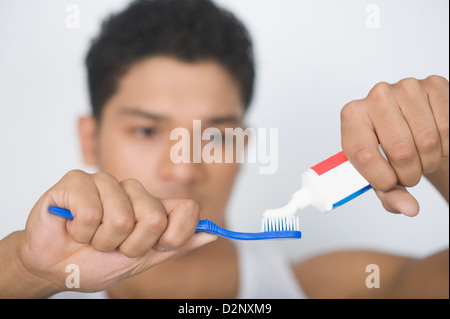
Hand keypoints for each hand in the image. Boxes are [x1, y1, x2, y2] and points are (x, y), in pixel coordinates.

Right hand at [16, 170, 215, 293]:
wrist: (53, 268)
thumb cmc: (95, 262)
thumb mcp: (143, 260)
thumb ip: (177, 245)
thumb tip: (212, 233)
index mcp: (151, 206)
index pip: (186, 209)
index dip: (175, 235)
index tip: (158, 247)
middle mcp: (132, 190)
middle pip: (154, 218)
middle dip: (130, 246)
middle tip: (111, 246)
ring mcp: (105, 182)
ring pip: (121, 218)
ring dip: (102, 241)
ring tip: (90, 237)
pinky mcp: (77, 180)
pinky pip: (92, 212)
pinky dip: (80, 232)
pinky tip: (73, 227)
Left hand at [341, 75, 448, 215]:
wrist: (413, 128)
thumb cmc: (389, 152)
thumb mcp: (381, 174)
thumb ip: (390, 194)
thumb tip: (409, 208)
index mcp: (352, 115)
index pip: (363, 153)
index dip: (380, 178)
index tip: (388, 184)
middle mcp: (376, 96)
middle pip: (400, 150)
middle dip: (409, 174)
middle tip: (409, 175)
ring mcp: (406, 87)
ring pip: (427, 141)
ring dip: (428, 161)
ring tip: (421, 159)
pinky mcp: (434, 84)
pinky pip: (447, 127)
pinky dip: (445, 146)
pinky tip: (435, 144)